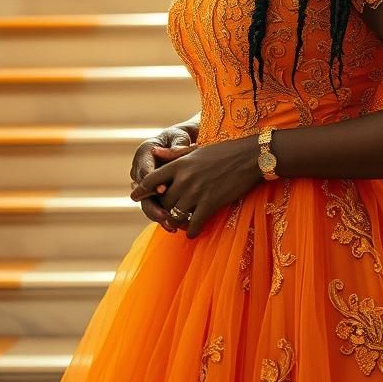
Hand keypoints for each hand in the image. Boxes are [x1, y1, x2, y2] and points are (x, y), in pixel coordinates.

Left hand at [130, 134, 263, 239]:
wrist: (249, 157)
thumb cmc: (224, 151)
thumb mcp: (196, 149)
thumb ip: (174, 154)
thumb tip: (155, 152)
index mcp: (180, 164)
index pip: (151, 179)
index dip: (141, 189)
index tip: (134, 196)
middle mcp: (184, 179)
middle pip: (163, 200)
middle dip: (162, 208)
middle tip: (164, 213)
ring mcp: (197, 193)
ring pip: (175, 214)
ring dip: (175, 221)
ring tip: (177, 225)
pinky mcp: (210, 204)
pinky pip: (194, 224)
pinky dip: (192, 230)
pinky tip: (192, 232)